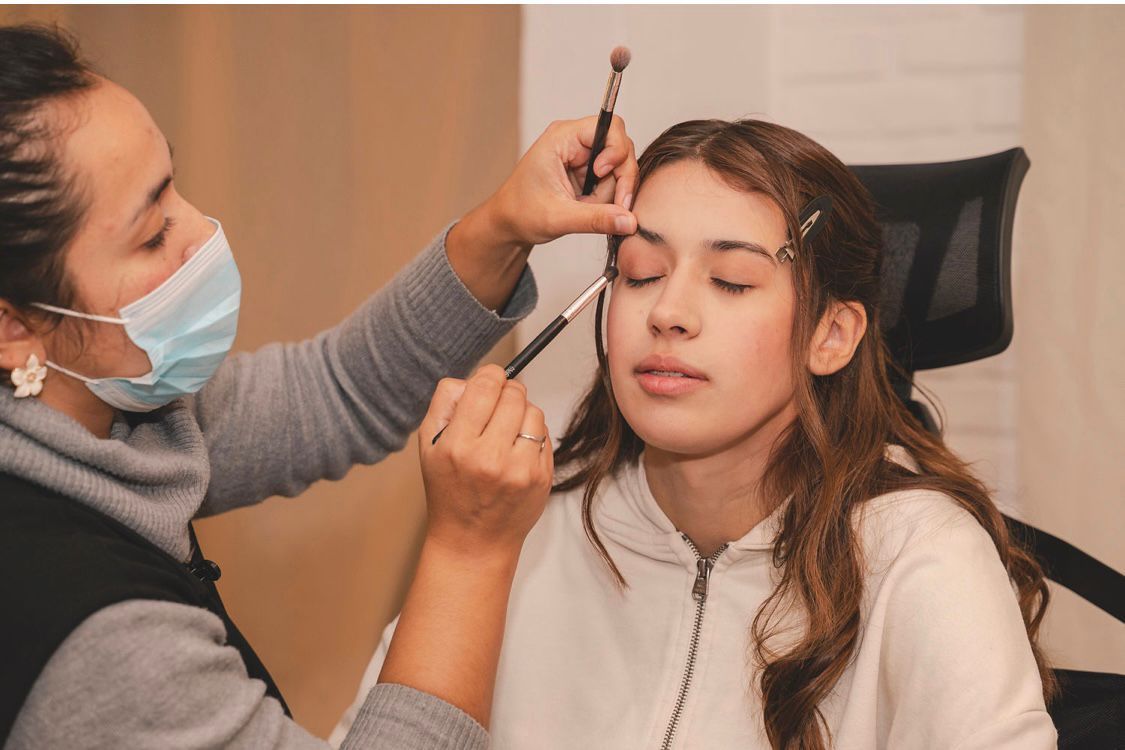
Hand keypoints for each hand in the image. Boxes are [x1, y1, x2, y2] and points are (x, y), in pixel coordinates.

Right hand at [418, 364, 552, 558]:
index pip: (485, 387)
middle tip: (497, 406)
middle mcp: (490, 458)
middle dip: (506, 393)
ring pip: (534, 411)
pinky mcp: (541, 478)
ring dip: (522, 413)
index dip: (491, 375)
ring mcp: (520, 470)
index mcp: (458, 446)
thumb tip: (473, 377)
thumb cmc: (449, 491)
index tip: (490, 379)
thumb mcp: (430, 446)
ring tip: (505, 431)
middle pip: (514, 394)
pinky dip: (532, 435)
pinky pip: (544, 435)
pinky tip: (516, 451)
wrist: (472, 542)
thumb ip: (445, 403)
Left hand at [487, 114, 638, 245]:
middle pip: (620, 149)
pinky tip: (587, 209)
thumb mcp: (558, 218)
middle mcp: (575, 141)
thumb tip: (629, 221)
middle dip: (618, 181)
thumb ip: (595, 219)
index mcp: (562, 137)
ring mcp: (583, 157)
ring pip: (619, 169)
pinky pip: (612, 181)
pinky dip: (606, 199)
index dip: (615, 151)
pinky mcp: (588, 172)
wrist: (508, 223)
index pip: (609, 126)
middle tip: (609, 207)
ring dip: (609, 194)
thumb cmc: (520, 212)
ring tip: (584, 209)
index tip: (602, 175)